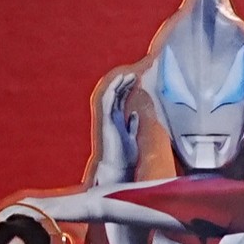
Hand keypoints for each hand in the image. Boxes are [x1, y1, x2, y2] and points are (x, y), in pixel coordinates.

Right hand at [93, 65, 151, 180]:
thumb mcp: (132, 138)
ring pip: (112, 95)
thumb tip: (134, 114)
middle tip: (134, 74)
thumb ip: (132, 126)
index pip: (121, 100)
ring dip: (120, 84)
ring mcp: (109, 118)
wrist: (118, 169)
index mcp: (118, 121)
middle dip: (125, 84)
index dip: (128, 89)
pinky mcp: (107, 120)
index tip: (136, 80)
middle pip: (117, 95)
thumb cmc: (125, 157)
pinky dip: (113, 89)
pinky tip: (120, 81)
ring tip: (129, 75)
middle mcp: (112, 118)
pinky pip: (108, 100)